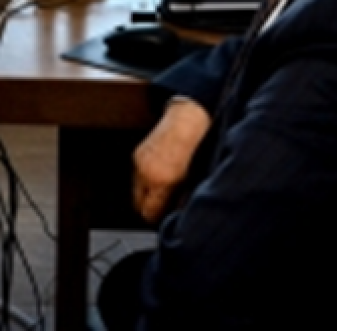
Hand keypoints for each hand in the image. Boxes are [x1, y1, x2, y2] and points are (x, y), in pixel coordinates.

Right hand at [133, 99, 210, 224]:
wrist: (189, 117)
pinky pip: (138, 176)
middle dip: (150, 208)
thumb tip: (179, 214)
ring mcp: (140, 162)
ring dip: (148, 194)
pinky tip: (161, 176)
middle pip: (138, 204)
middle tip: (165, 209)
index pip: (149, 213)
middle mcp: (146, 172)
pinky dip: (147, 180)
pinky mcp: (138, 154)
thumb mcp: (195, 177)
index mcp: (162, 180)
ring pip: (137, 191)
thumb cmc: (198, 144)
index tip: (165, 220)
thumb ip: (184, 198)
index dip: (158, 219)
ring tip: (165, 191)